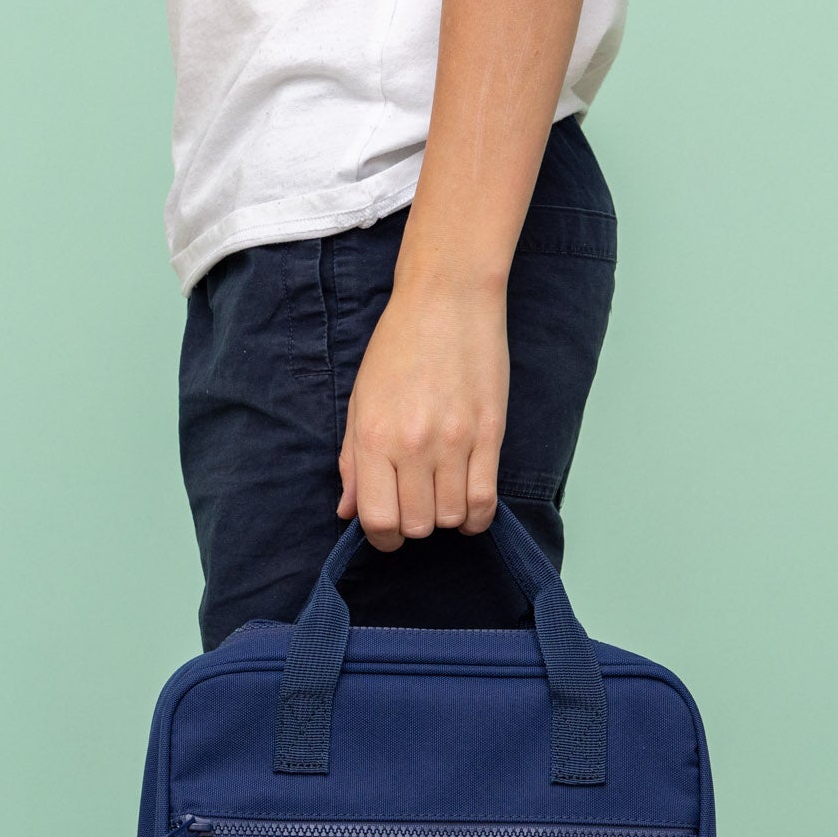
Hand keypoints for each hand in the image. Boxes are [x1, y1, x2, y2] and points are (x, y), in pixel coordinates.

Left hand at [337, 275, 508, 550]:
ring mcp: (454, 441)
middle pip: (417, 525)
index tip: (388, 532)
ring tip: (441, 499)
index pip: (376, 519)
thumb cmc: (398, 347)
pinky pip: (485, 500)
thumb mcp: (360, 402)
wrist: (447, 298)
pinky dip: (476, 517)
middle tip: (416, 508)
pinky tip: (468, 510)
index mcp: (374, 438)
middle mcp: (413, 445)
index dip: (382, 538)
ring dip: (445, 519)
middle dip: (414, 527)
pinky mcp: (489, 434)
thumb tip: (347, 512)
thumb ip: (352, 462)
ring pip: (451, 516)